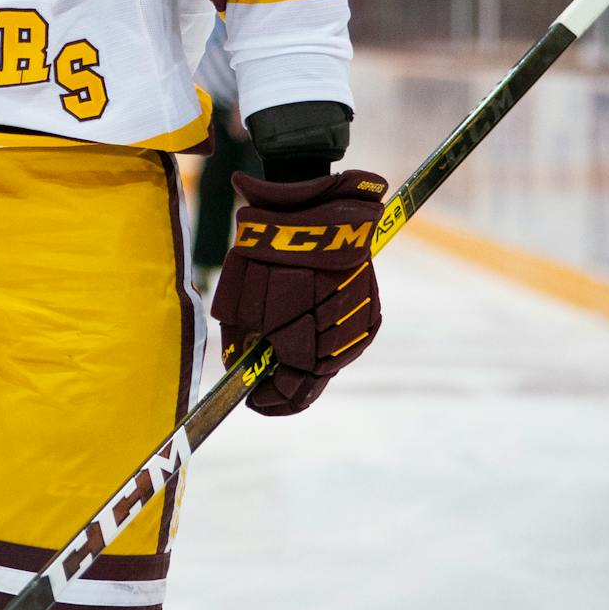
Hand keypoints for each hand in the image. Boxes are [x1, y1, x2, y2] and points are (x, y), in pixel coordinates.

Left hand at [210, 168, 385, 415]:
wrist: (308, 209)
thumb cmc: (265, 254)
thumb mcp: (237, 302)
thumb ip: (240, 343)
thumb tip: (242, 367)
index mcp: (303, 345)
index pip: (292, 393)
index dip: (271, 400)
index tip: (254, 399)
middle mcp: (338, 341)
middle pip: (312, 378)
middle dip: (286, 377)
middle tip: (263, 372)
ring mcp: (358, 324)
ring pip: (331, 357)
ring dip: (307, 355)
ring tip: (282, 338)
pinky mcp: (371, 305)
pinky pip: (348, 334)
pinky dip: (326, 334)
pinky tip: (308, 319)